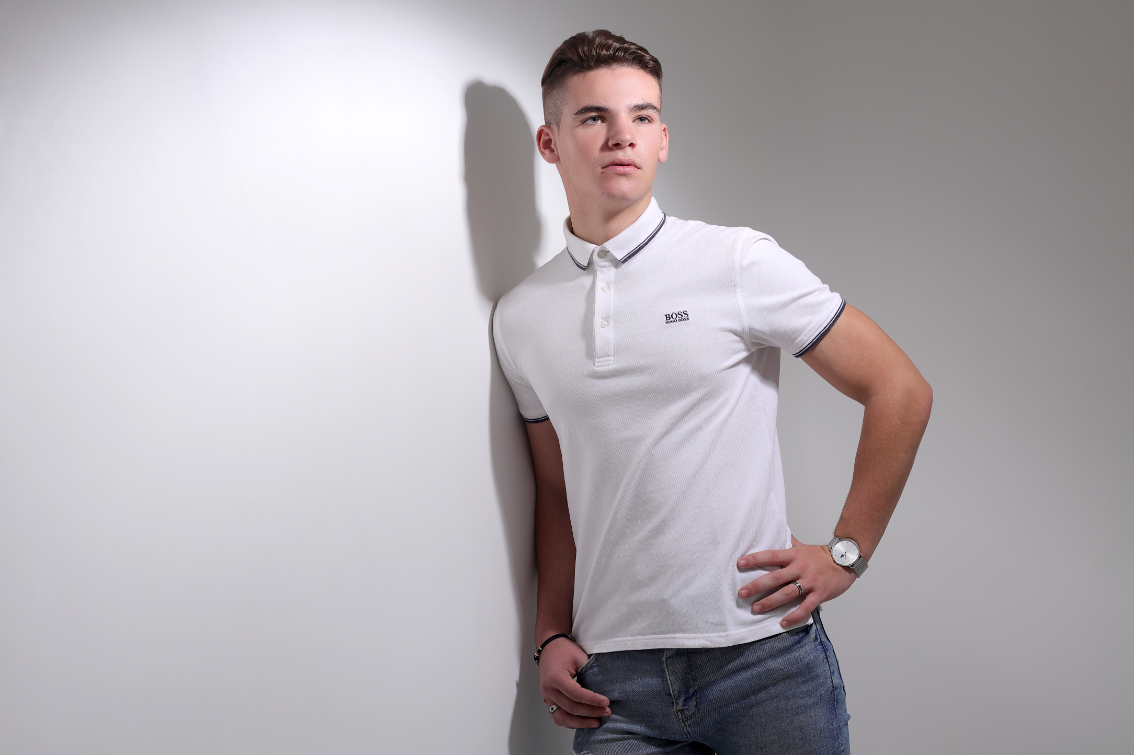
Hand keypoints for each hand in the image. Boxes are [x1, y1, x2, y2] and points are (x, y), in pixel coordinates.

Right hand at [538, 638, 610, 728]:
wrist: (549, 646)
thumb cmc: (564, 650)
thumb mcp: (579, 657)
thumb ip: (589, 672)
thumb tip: (604, 689)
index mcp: (556, 677)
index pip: (576, 694)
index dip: (592, 700)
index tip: (606, 702)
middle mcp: (549, 689)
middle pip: (571, 708)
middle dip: (591, 712)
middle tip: (606, 712)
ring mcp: (547, 696)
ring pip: (563, 717)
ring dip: (581, 723)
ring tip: (596, 722)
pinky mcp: (548, 700)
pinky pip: (557, 717)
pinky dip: (570, 723)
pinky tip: (582, 723)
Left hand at [737, 535, 856, 627]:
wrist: (846, 561)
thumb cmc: (822, 556)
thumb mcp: (803, 546)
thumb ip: (789, 542)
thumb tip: (777, 532)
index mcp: (794, 555)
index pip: (770, 555)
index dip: (755, 559)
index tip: (740, 563)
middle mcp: (800, 568)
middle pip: (775, 577)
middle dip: (757, 586)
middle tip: (742, 593)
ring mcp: (810, 582)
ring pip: (787, 593)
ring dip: (770, 602)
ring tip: (756, 608)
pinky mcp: (819, 594)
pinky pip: (805, 607)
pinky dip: (794, 616)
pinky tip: (782, 622)